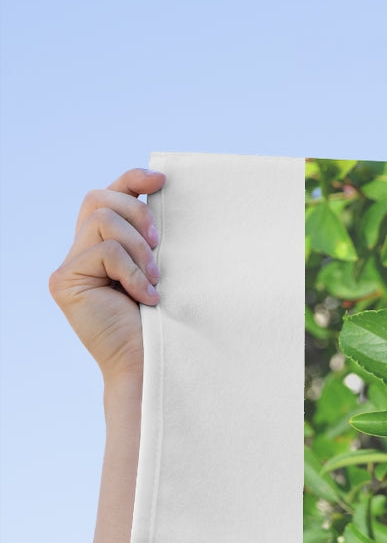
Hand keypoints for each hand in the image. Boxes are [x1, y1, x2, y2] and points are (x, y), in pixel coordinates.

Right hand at [49, 168, 164, 383]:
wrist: (151, 362)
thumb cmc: (165, 321)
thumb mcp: (161, 269)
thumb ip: (152, 238)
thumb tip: (165, 195)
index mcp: (104, 245)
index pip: (109, 196)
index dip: (132, 180)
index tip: (162, 181)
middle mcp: (81, 251)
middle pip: (99, 198)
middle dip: (137, 213)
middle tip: (160, 246)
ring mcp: (70, 266)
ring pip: (101, 220)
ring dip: (137, 247)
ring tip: (155, 279)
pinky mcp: (65, 281)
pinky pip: (104, 252)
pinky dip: (132, 271)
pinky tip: (145, 297)